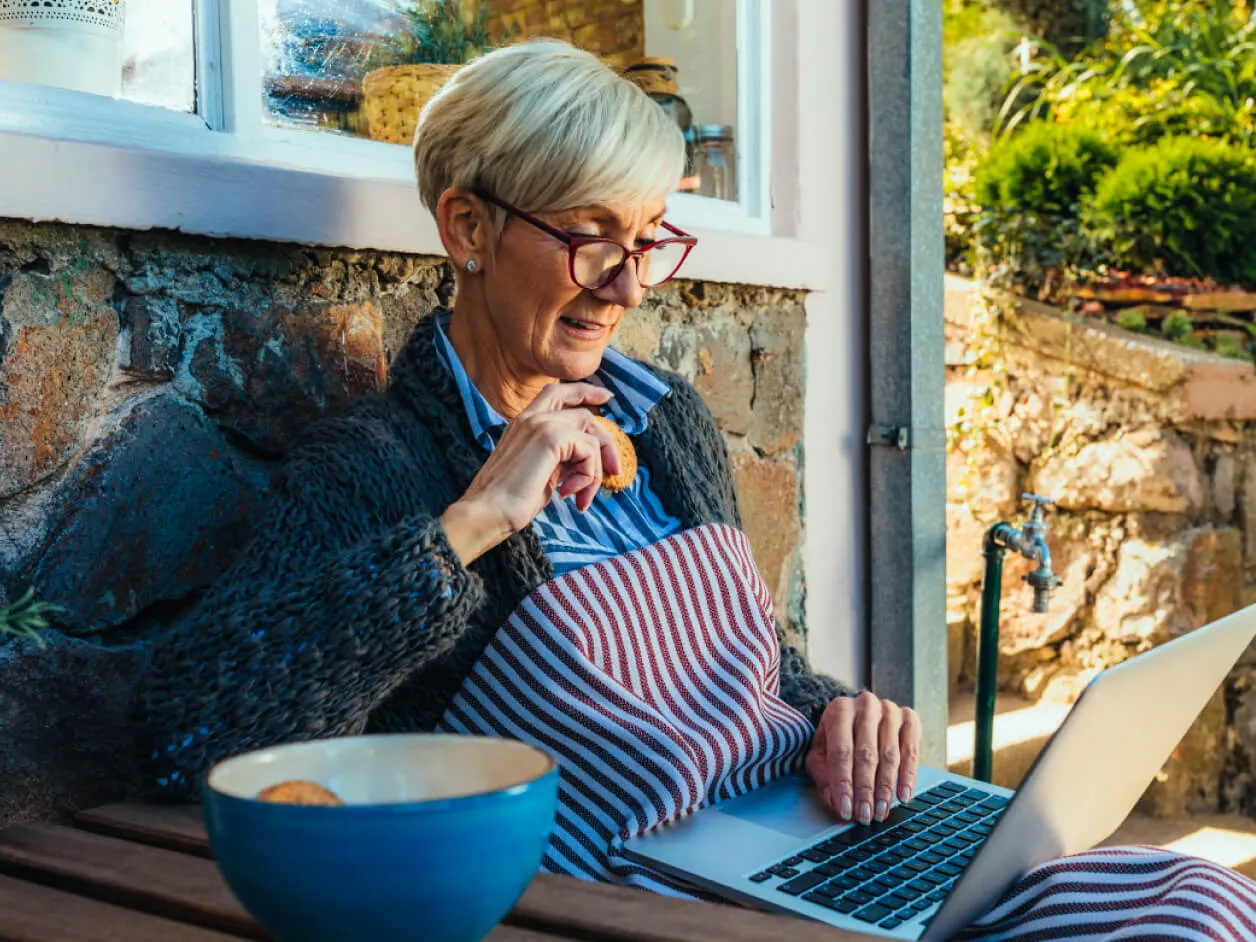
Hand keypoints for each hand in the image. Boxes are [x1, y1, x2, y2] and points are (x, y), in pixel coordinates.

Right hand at [440, 382, 621, 563]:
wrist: (486, 513)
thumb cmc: (509, 502)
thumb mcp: (541, 473)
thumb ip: (561, 459)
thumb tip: (587, 461)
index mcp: (523, 423)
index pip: (557, 393)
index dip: (585, 392)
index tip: (606, 397)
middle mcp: (531, 418)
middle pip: (584, 413)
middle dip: (606, 441)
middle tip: (614, 470)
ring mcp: (540, 425)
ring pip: (590, 435)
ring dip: (594, 471)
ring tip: (581, 497)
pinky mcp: (551, 438)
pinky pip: (589, 451)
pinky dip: (588, 477)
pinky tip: (569, 494)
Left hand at [805, 691, 920, 824]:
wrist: (858, 717)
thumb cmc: (837, 739)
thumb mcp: (821, 754)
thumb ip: (824, 776)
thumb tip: (837, 802)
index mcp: (839, 709)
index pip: (841, 751)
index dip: (843, 783)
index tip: (845, 810)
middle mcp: (865, 705)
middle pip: (866, 754)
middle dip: (865, 790)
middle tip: (865, 815)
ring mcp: (890, 710)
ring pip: (890, 754)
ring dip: (886, 788)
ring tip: (881, 811)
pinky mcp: (910, 718)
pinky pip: (911, 751)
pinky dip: (908, 776)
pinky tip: (903, 796)